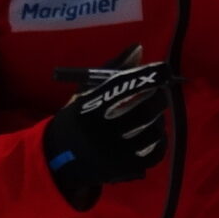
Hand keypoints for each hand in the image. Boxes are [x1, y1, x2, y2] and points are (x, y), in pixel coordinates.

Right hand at [41, 49, 171, 209]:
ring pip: (152, 132)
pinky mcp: (123, 168)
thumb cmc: (77, 118)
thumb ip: (112, 69)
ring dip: (159, 120)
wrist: (59, 158)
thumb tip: (139, 49)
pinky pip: (154, 154)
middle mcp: (101, 131)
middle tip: (158, 93)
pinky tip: (155, 134)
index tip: (159, 70)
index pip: (124, 87)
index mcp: (89, 108)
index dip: (146, 77)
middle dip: (157, 98)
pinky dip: (159, 142)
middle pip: (144, 111)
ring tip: (154, 115)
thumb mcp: (86, 92)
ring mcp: (114, 153)